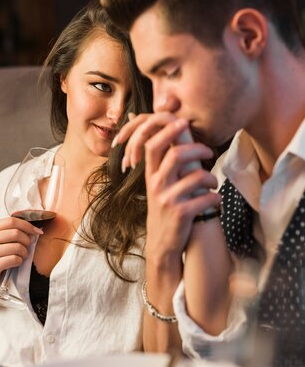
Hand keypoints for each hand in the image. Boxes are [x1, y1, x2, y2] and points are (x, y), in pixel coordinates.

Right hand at [0, 216, 42, 290]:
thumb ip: (10, 232)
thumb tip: (33, 229)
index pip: (11, 221)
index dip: (27, 225)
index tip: (37, 231)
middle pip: (15, 233)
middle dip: (26, 240)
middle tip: (27, 246)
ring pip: (17, 246)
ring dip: (24, 252)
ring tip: (21, 256)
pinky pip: (15, 259)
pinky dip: (19, 261)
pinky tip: (16, 262)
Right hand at [113, 113, 220, 264]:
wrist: (162, 244)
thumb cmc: (165, 209)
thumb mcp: (157, 186)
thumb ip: (162, 164)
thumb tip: (169, 139)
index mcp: (150, 175)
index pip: (152, 145)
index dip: (168, 130)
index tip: (183, 122)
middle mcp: (156, 185)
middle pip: (176, 154)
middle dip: (198, 149)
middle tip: (210, 152)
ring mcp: (168, 200)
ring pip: (197, 176)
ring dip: (212, 177)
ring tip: (214, 182)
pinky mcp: (182, 214)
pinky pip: (207, 197)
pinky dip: (216, 197)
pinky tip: (216, 201)